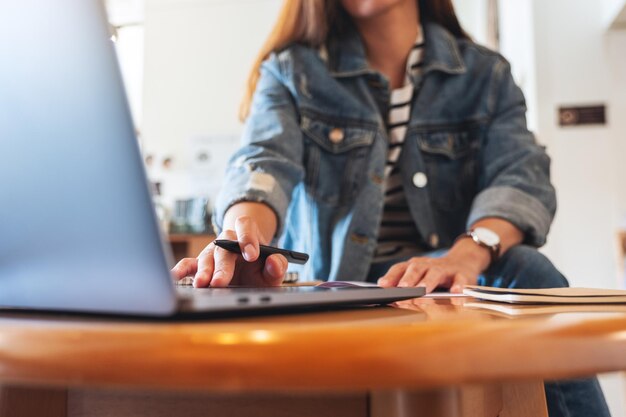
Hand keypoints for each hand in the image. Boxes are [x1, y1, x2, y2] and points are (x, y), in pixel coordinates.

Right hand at [171, 216, 286, 286]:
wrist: (251, 271)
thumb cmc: (261, 269)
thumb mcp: (273, 269)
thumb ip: (278, 265)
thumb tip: (274, 261)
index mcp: (247, 235)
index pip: (245, 226)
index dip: (247, 238)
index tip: (251, 255)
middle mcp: (227, 240)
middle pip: (223, 246)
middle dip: (222, 265)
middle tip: (221, 282)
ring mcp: (213, 252)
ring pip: (207, 256)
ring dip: (203, 271)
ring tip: (203, 284)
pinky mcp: (201, 264)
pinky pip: (189, 263)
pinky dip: (181, 269)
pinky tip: (175, 276)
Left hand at [377, 240, 489, 292]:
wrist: (462, 262)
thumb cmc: (435, 273)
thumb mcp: (418, 274)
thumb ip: (401, 281)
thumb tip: (382, 288)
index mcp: (415, 266)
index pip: (400, 268)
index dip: (391, 276)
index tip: (382, 285)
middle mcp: (428, 265)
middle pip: (416, 268)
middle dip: (408, 278)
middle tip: (402, 288)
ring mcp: (444, 269)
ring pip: (435, 273)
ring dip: (428, 281)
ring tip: (423, 290)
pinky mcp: (461, 275)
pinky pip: (460, 280)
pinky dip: (458, 286)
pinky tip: (455, 293)